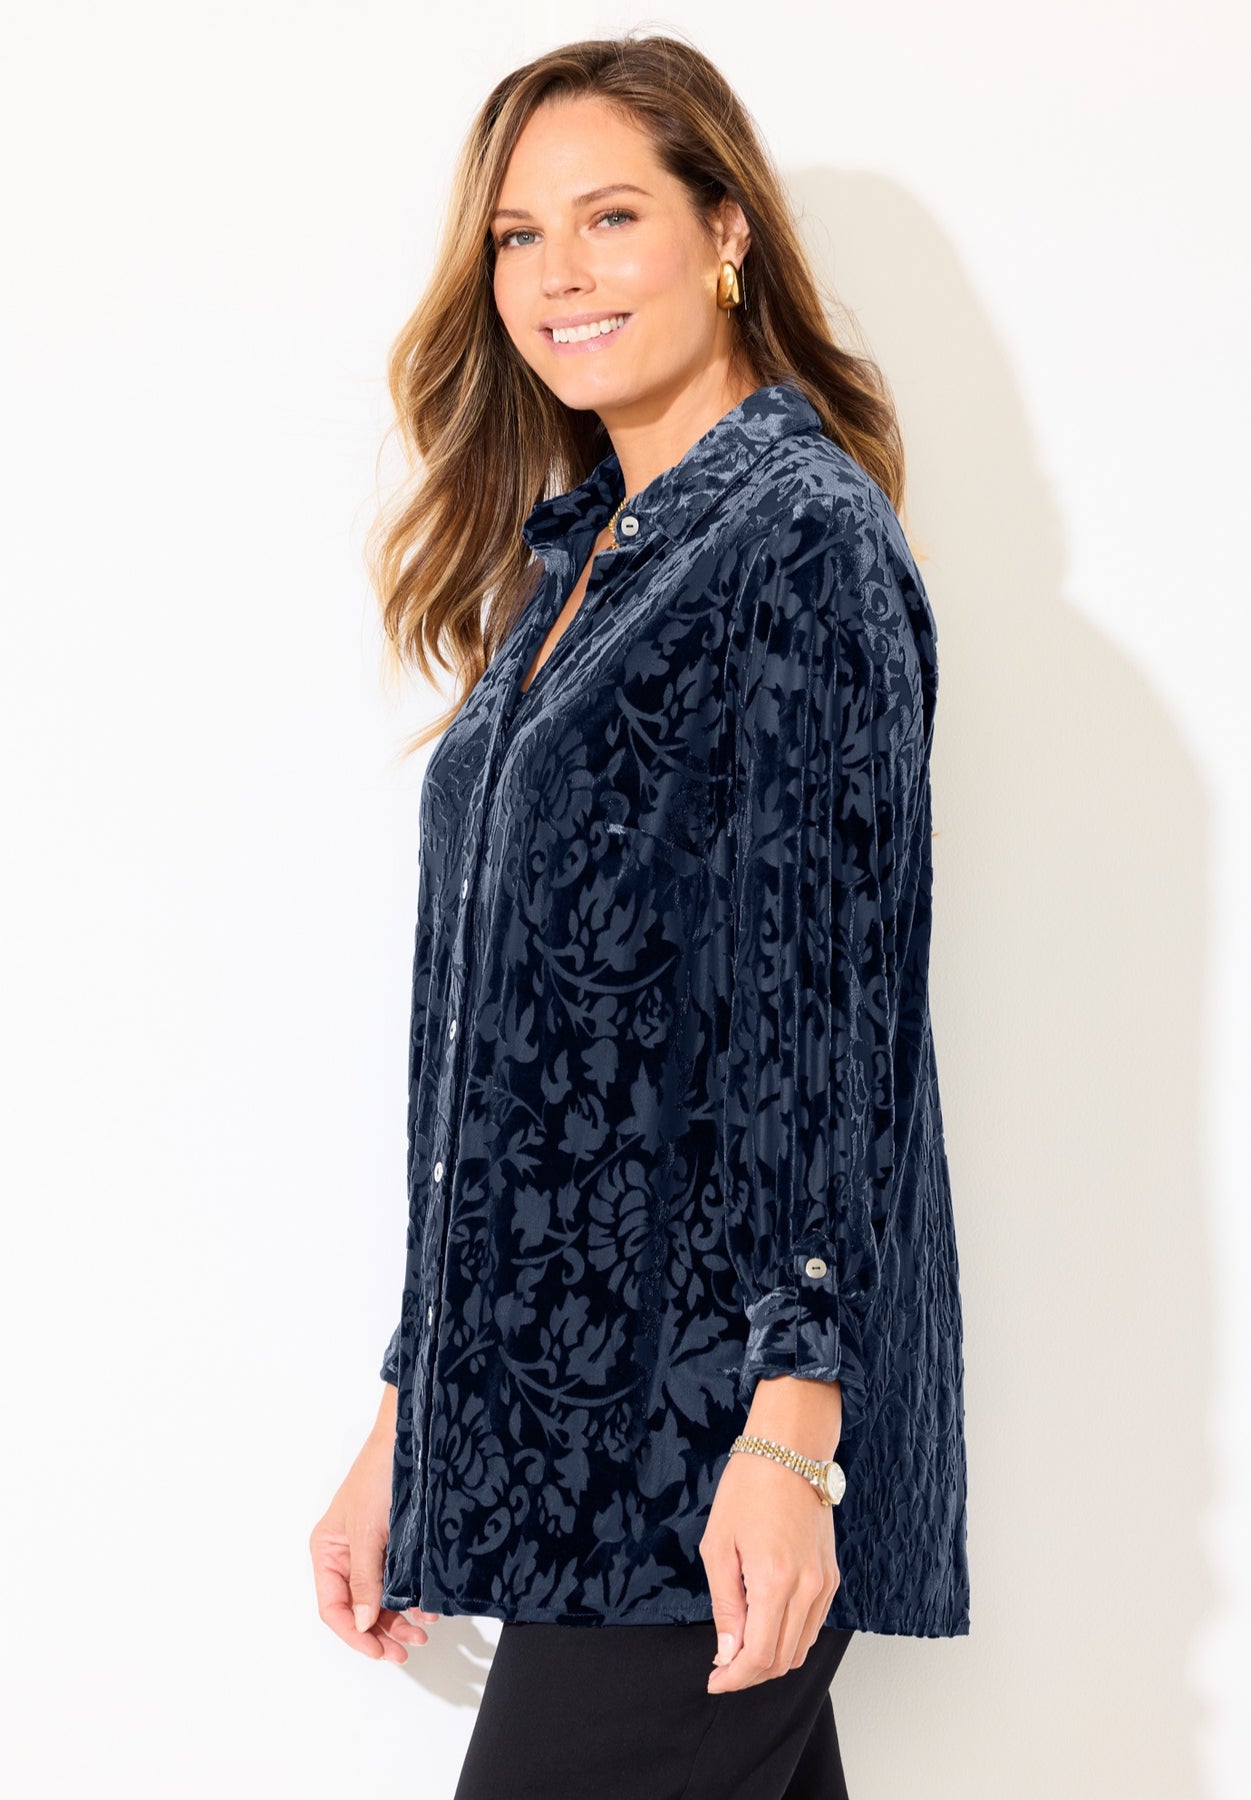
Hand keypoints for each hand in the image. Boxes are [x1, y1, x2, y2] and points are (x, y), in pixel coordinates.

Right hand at [309, 1390, 440, 1663]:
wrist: (412, 1438)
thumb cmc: (379, 1476)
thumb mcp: (368, 1531)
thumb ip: (365, 1579)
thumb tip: (363, 1623)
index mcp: (327, 1552)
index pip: (333, 1608)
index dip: (354, 1635)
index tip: (379, 1651)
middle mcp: (346, 1555)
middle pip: (357, 1609)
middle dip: (380, 1633)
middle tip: (405, 1650)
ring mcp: (371, 1551)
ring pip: (379, 1600)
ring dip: (398, 1619)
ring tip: (421, 1631)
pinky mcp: (395, 1545)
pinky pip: (398, 1582)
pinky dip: (411, 1598)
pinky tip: (426, 1607)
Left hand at [699, 1379, 842, 1693]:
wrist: (790, 1451)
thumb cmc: (747, 1489)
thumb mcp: (718, 1545)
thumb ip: (725, 1605)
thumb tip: (727, 1652)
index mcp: (774, 1581)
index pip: (759, 1655)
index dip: (734, 1677)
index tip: (714, 1680)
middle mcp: (807, 1588)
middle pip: (782, 1659)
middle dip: (750, 1674)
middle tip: (723, 1670)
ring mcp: (824, 1584)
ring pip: (802, 1648)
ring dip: (771, 1660)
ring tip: (741, 1652)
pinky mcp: (831, 1576)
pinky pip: (813, 1625)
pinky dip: (790, 1639)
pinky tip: (766, 1628)